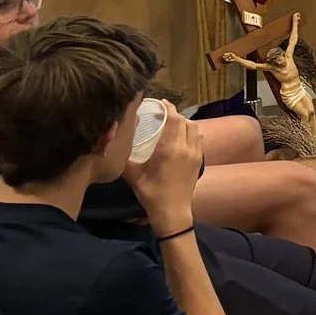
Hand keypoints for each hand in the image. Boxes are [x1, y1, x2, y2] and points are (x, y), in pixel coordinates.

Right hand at [120, 104, 201, 233]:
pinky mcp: (200, 160)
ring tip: (172, 124)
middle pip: (185, 122)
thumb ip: (125, 158)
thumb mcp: (133, 175)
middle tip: (163, 114)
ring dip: (185, 123)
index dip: (169, 108)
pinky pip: (199, 139)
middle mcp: (186, 148)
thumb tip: (115, 143)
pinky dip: (191, 133)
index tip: (160, 103)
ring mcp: (196, 154)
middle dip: (175, 114)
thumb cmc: (152, 193)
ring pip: (195, 129)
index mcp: (170, 149)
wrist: (173, 211)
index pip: (174, 120)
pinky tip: (181, 138)